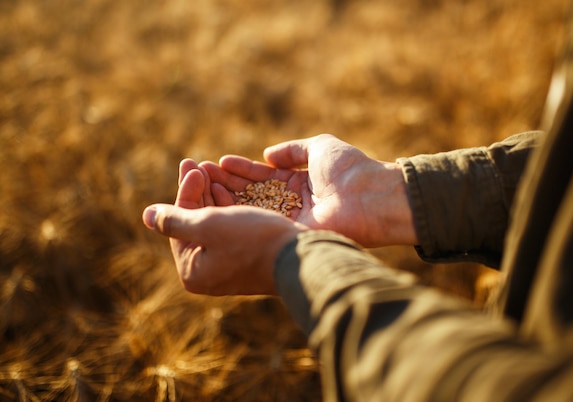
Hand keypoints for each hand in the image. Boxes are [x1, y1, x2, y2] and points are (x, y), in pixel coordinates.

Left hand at [142, 159, 304, 295]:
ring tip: (213, 170)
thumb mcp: (207, 226)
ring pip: (213, 225)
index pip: (177, 224)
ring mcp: (229, 267)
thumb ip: (173, 220)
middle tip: (195, 163)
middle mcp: (208, 273)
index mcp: (192, 271)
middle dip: (196, 191)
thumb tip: (145, 215)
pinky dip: (229, 209)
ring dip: (211, 196)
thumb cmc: (253, 240)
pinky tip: (230, 189)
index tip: (192, 165)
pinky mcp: (248, 259)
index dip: (184, 191)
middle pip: (194, 224)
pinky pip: (231, 230)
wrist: (301, 258)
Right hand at [203, 134, 417, 246]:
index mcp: (300, 183)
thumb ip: (293, 150)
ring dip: (225, 196)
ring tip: (200, 182)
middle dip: (226, 183)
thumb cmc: (349, 168)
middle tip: (199, 173)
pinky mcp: (288, 233)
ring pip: (250, 208)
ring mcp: (289, 220)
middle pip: (252, 192)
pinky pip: (257, 221)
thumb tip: (268, 154)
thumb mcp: (320, 147)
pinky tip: (215, 200)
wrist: (369, 197)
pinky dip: (237, 211)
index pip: (263, 176)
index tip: (217, 163)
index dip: (241, 169)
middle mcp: (292, 203)